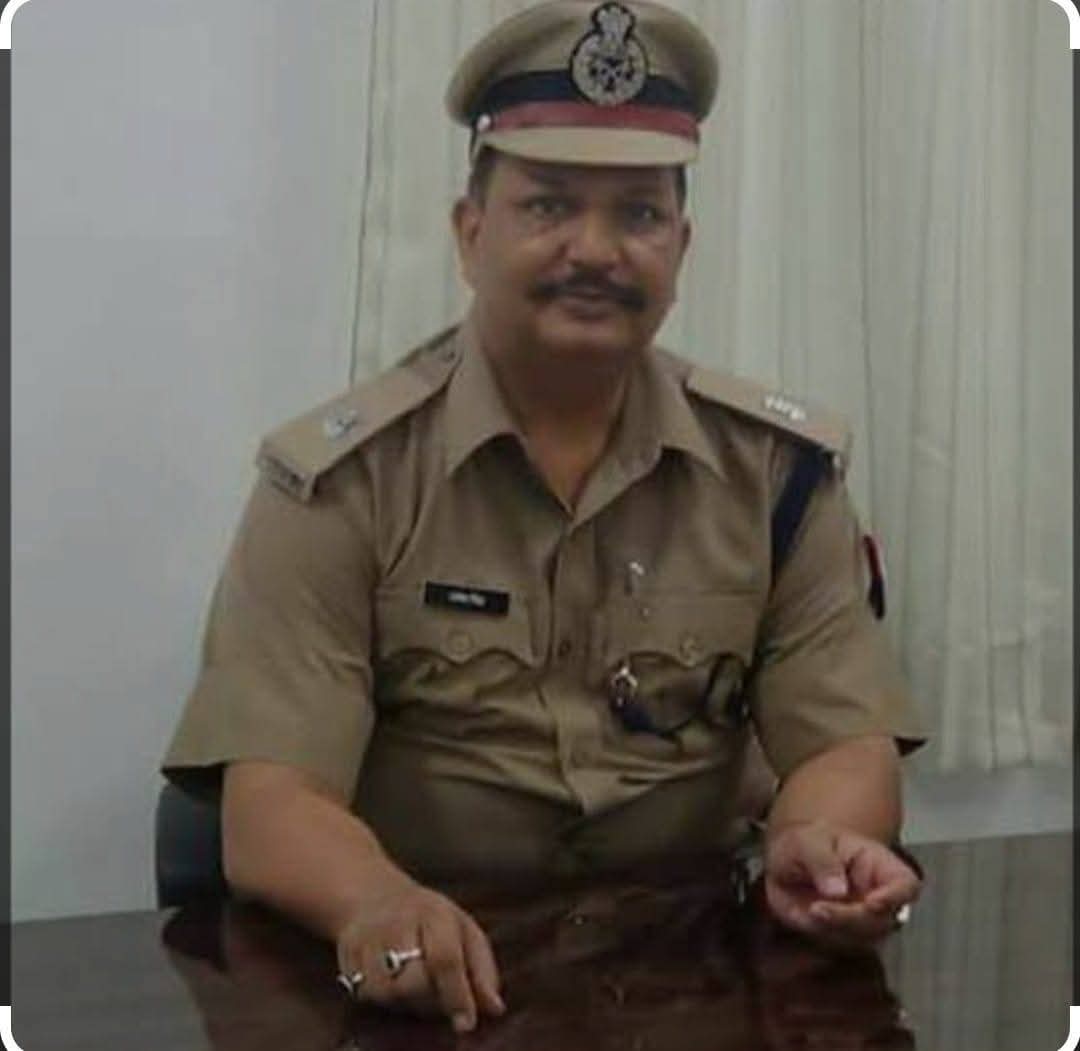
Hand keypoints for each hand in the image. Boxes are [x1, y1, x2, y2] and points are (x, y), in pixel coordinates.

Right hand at [335, 863, 504, 1031]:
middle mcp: (396, 924)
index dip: (457, 995)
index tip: (467, 1023)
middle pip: (412, 982)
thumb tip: (495, 1008)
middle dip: (432, 1002)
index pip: (445, 958)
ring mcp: (367, 940)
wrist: (372, 897)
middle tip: (444, 1001)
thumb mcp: (464, 929)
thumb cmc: (428, 918)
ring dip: (408, 1006)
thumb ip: (481, 968)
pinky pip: (366, 996)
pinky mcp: (346, 958)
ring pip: (386, 994)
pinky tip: (396, 989)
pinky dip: (385, 1002)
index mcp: (432, 913)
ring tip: (420, 993)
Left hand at [764, 820, 919, 950]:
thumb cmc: (806, 845)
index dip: (897, 897)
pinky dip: (823, 936)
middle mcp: (879, 896)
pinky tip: (805, 917)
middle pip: (884, 920)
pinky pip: (842, 947)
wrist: (789, 864)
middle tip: (817, 909)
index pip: (906, 884)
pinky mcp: (847, 938)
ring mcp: (866, 921)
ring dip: (835, 930)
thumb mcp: (807, 842)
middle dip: (851, 919)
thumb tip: (838, 890)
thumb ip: (822, 861)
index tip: (871, 903)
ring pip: (865, 940)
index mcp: (878, 864)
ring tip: (807, 911)